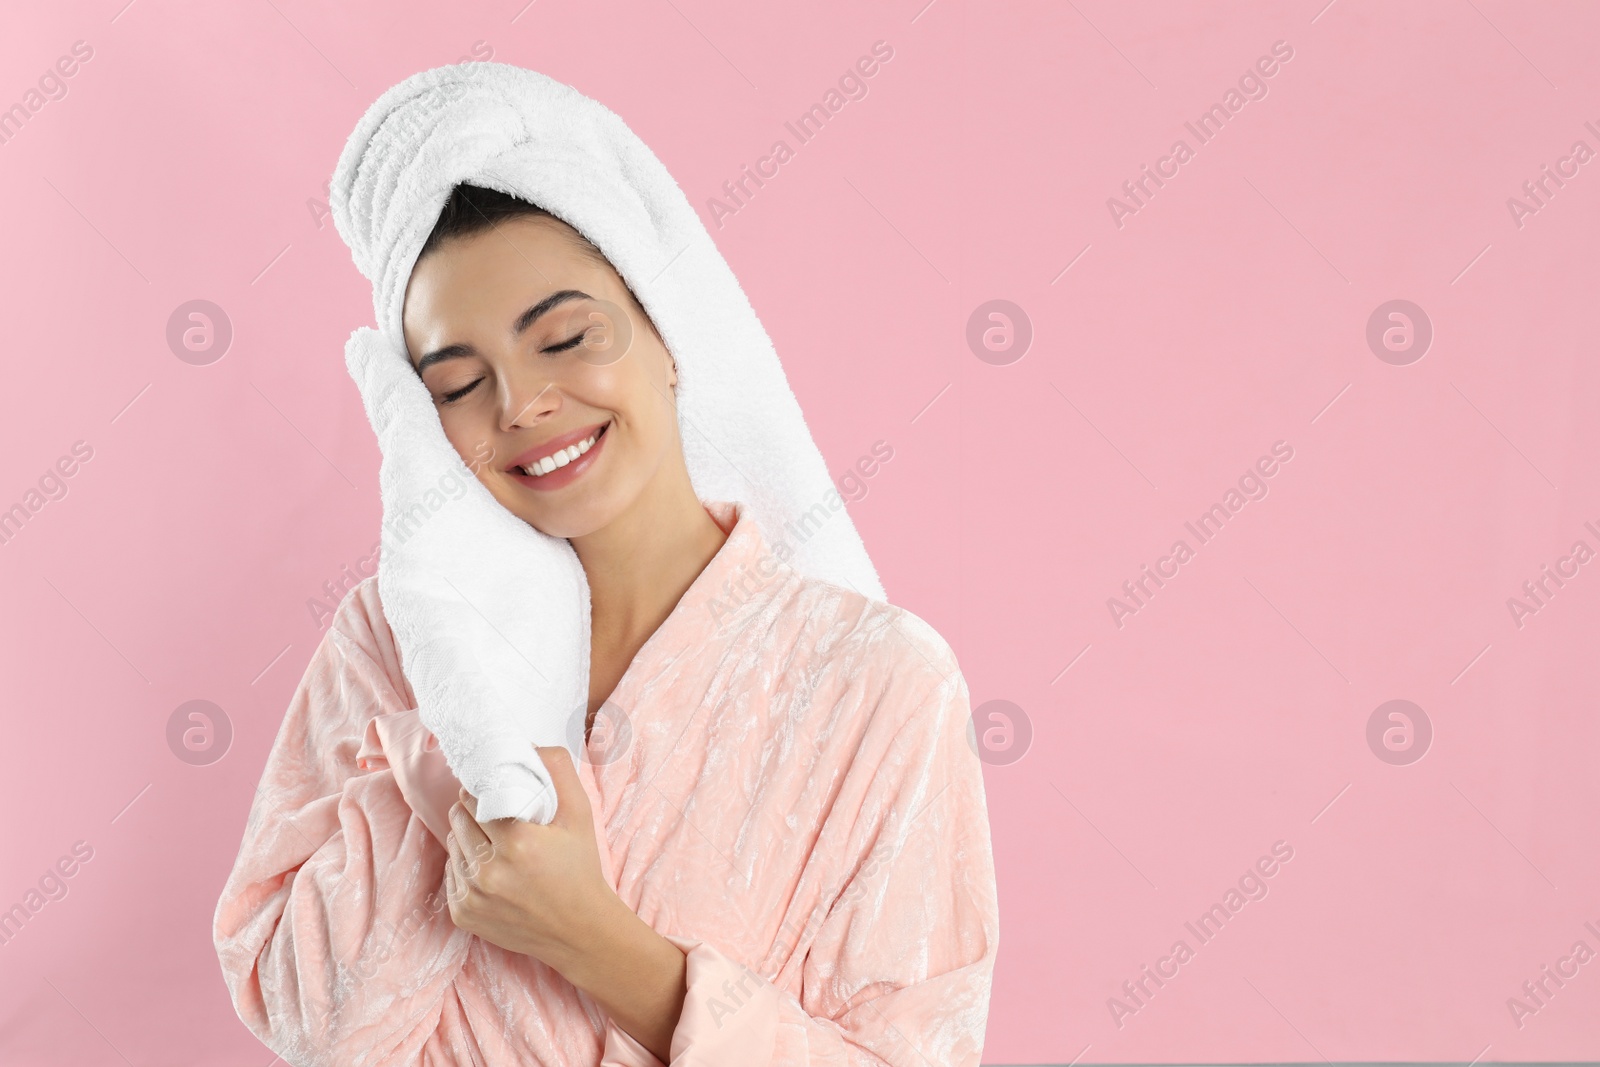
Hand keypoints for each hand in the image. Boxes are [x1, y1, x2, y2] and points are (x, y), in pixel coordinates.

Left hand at [444, 745, 615, 972]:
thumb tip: (529, 742)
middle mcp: (489, 872)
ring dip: (468, 837)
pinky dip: (466, 866)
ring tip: (495, 841)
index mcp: (516, 842)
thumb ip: (557, 769)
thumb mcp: (579, 814)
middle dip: (473, 810)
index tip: (496, 791)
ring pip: (452, 845)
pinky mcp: (464, 915)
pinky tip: (491, 868)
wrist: (580, 931)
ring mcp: (473, 897)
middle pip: (458, 818)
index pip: (475, 797)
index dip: (485, 790)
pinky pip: (451, 874)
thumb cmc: (580, 868)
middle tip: (495, 813)